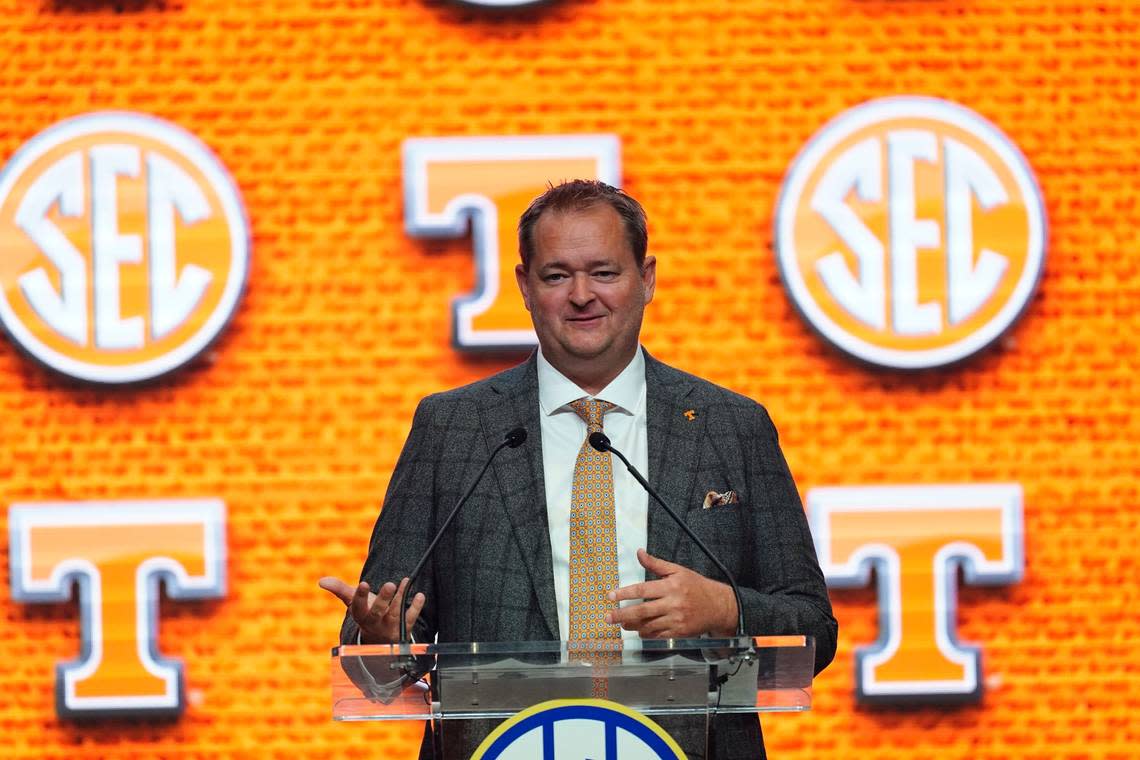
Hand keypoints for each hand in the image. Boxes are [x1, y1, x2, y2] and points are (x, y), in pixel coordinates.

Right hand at [318, 576, 425, 644]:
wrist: (381, 639)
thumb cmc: (366, 613)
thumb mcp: (353, 602)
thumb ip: (340, 589)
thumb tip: (321, 581)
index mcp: (360, 616)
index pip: (358, 607)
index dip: (360, 596)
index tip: (364, 583)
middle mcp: (374, 623)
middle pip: (377, 613)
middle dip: (383, 599)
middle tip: (389, 584)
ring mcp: (389, 627)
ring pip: (395, 615)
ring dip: (400, 598)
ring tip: (405, 581)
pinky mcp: (404, 628)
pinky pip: (410, 619)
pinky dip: (416, 607)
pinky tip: (420, 595)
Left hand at [604, 549, 736, 638]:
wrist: (718, 607)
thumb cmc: (696, 586)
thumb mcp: (678, 570)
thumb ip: (656, 564)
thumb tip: (639, 553)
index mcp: (671, 586)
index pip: (642, 590)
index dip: (625, 593)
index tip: (611, 596)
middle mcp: (673, 604)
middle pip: (642, 611)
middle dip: (622, 615)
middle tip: (608, 617)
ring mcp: (676, 620)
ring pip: (648, 625)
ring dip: (632, 626)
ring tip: (621, 624)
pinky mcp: (679, 633)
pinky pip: (658, 635)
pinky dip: (646, 634)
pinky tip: (638, 631)